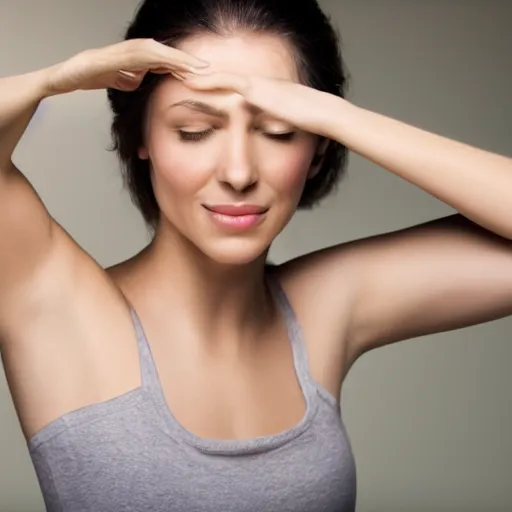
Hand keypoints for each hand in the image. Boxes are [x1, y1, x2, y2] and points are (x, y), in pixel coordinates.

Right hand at [44, 38, 210, 95]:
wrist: (70, 74)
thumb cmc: (96, 75)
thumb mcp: (125, 81)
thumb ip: (138, 78)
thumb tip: (146, 82)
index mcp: (140, 57)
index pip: (167, 61)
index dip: (186, 67)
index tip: (203, 75)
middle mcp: (137, 50)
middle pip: (168, 55)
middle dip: (189, 62)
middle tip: (209, 70)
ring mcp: (128, 50)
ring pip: (160, 52)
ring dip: (179, 59)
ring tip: (198, 68)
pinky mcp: (120, 54)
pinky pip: (144, 56)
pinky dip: (161, 60)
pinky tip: (174, 65)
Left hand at [183, 71, 342, 138]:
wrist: (321, 114)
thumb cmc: (309, 124)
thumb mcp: (283, 127)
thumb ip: (269, 130)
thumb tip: (262, 146)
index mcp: (260, 94)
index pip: (228, 88)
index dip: (209, 87)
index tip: (192, 89)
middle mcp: (255, 85)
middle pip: (219, 78)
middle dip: (197, 75)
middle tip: (175, 72)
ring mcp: (254, 84)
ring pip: (217, 76)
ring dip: (196, 73)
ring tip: (174, 71)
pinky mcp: (255, 88)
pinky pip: (224, 81)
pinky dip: (206, 79)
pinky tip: (188, 79)